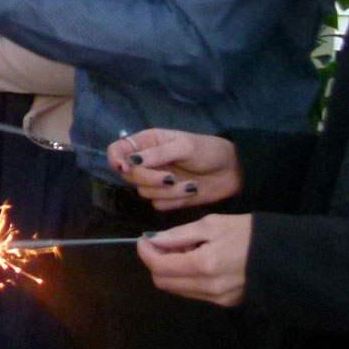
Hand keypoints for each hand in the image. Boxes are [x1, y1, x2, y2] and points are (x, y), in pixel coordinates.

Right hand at [108, 130, 241, 212]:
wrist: (233, 171)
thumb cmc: (209, 151)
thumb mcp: (184, 146)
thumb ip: (157, 154)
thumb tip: (130, 161)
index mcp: (147, 143)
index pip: (118, 150)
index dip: (115, 159)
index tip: (125, 167)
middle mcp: (147, 162)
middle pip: (128, 176)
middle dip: (149, 179)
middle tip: (170, 178)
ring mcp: (156, 182)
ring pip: (143, 193)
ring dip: (167, 191)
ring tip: (189, 184)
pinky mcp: (167, 199)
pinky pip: (158, 205)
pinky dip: (175, 201)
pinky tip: (190, 191)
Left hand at [137, 215, 252, 306]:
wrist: (284, 255)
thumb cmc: (248, 233)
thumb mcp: (212, 224)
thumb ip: (179, 235)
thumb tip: (152, 241)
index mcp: (204, 264)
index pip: (160, 267)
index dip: (146, 253)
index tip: (145, 240)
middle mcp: (209, 287)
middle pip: (164, 283)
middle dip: (156, 263)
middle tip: (165, 244)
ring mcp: (218, 298)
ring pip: (177, 290)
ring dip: (171, 271)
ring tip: (186, 251)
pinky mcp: (225, 303)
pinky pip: (194, 293)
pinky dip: (186, 279)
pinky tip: (198, 262)